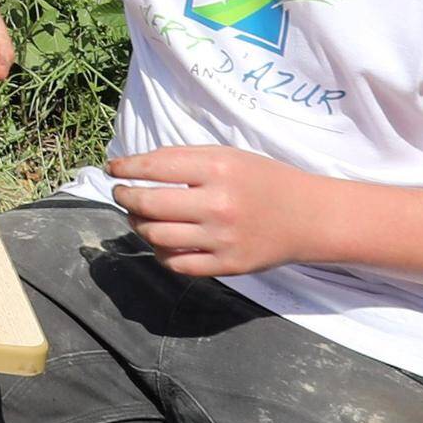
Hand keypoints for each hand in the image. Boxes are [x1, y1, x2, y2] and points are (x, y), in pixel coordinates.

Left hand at [105, 147, 326, 279]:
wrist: (310, 217)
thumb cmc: (264, 180)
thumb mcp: (230, 156)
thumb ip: (185, 159)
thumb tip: (136, 166)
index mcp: (219, 170)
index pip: (155, 167)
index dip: (126, 168)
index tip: (112, 170)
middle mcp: (218, 205)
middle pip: (149, 204)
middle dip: (125, 197)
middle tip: (120, 193)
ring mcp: (222, 239)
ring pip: (157, 236)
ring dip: (138, 224)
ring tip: (139, 215)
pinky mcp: (227, 266)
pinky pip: (177, 265)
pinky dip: (160, 253)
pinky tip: (161, 242)